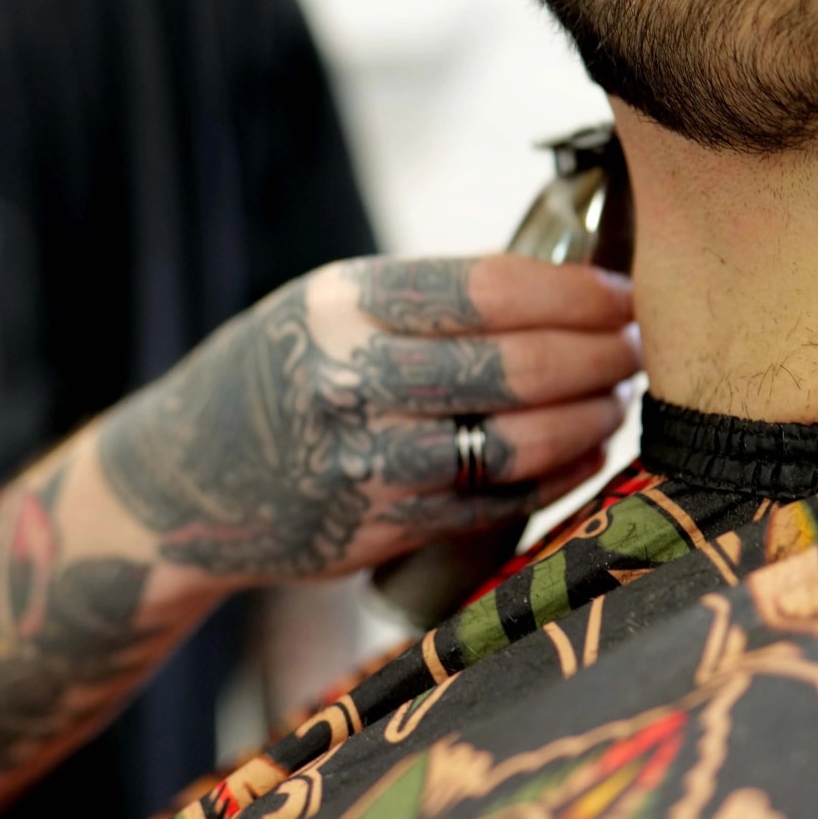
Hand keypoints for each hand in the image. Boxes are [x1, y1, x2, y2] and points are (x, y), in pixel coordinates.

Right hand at [94, 255, 638, 583]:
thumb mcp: (327, 310)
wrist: (182, 481)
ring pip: (513, 445)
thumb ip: (424, 303)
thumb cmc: (277, 374)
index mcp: (340, 307)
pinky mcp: (378, 529)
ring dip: (585, 420)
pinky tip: (579, 452)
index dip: (574, 295)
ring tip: (612, 398)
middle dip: (597, 358)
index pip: (487, 289)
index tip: (621, 298)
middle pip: (512, 369)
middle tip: (635, 349)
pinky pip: (493, 504)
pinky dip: (552, 477)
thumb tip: (566, 291)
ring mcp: (362, 464)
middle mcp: (347, 382)